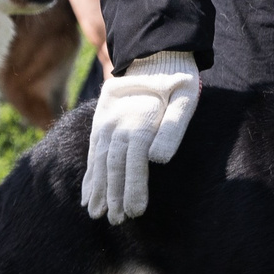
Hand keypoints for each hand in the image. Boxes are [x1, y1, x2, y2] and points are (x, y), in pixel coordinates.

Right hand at [80, 51, 199, 222]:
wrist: (155, 53)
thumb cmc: (177, 79)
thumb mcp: (186, 97)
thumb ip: (173, 127)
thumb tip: (158, 159)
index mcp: (138, 119)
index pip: (133, 161)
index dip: (133, 188)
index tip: (136, 211)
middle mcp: (116, 122)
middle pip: (113, 165)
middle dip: (114, 195)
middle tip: (116, 220)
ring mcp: (105, 122)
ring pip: (99, 161)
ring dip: (98, 188)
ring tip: (97, 213)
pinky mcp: (101, 122)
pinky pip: (92, 152)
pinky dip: (90, 174)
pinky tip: (88, 192)